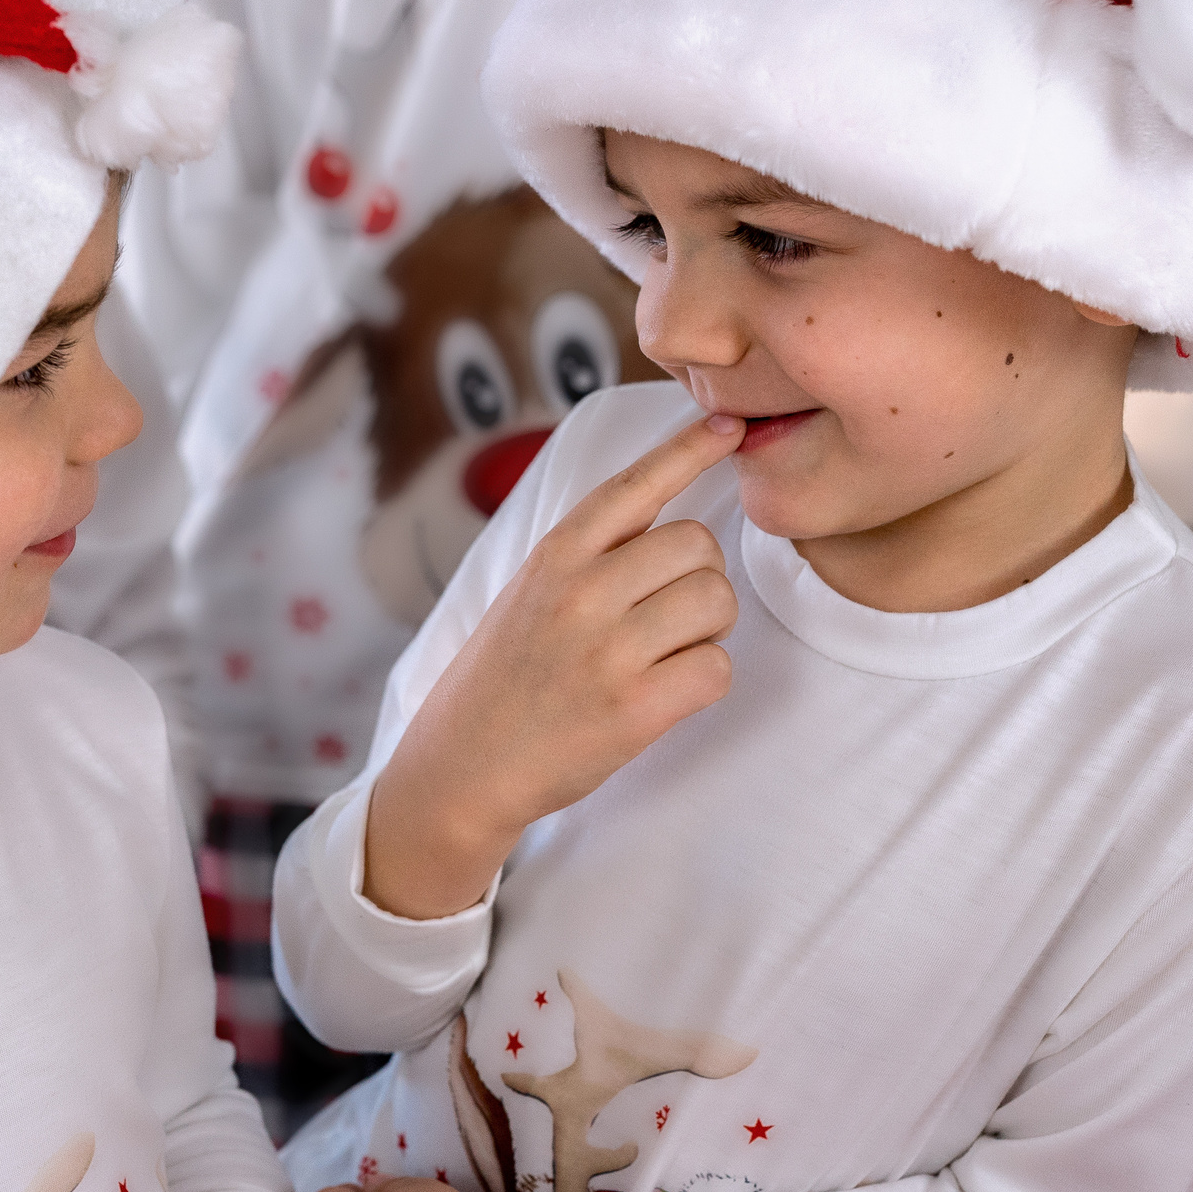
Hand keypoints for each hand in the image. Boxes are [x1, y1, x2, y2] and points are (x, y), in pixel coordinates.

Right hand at [365, 414, 743, 918]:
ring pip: (718, 604)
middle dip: (700, 579)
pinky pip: (717, 668)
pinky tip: (660, 694)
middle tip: (664, 615)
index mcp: (556, 555)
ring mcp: (609, 650)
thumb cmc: (506, 675)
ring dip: (706, 631)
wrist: (463, 764)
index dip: (688, 449)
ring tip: (658, 655)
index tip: (729, 427)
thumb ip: (590, 554)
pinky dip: (701, 681)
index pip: (636, 484)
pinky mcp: (635, 708)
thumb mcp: (529, 591)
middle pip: (700, 547)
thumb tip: (671, 516)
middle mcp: (582, 592)